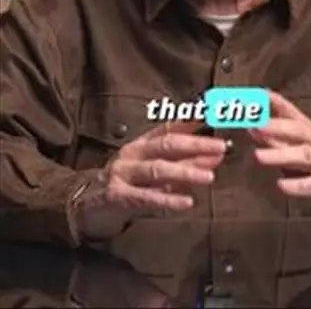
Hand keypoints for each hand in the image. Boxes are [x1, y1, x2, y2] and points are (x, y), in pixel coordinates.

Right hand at [75, 120, 224, 238]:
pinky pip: (145, 197)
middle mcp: (132, 154)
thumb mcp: (152, 172)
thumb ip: (183, 164)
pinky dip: (167, 200)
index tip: (214, 115)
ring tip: (208, 175)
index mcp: (141, 144)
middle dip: (195, 145)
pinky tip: (186, 202)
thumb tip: (216, 156)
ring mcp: (123, 173)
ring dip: (185, 171)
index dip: (192, 121)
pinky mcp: (116, 196)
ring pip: (157, 169)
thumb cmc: (123, 185)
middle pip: (167, 145)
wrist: (82, 204)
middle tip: (220, 146)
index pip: (169, 127)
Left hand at [249, 91, 310, 227]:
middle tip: (256, 126)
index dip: (277, 103)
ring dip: (281, 154)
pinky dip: (299, 185)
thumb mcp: (302, 151)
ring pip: (306, 155)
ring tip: (258, 155)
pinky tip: (282, 185)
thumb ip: (278, 141)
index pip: (294, 113)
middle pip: (300, 131)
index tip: (260, 95)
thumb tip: (253, 129)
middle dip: (277, 126)